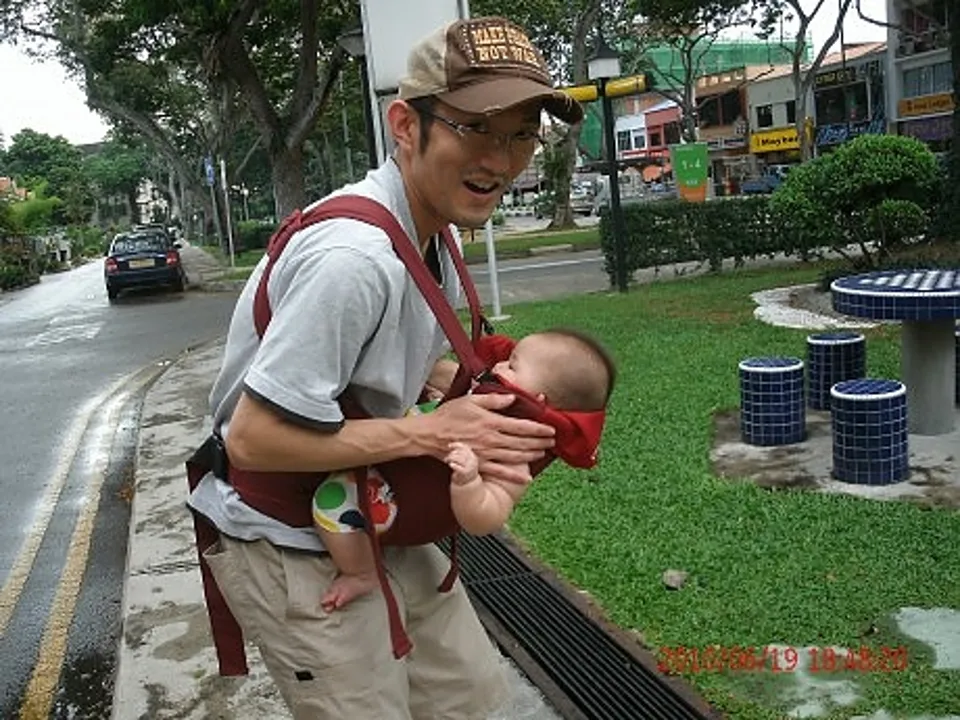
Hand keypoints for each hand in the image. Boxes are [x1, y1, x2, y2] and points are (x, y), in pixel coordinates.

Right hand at [423, 393, 553, 483]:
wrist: (429, 435)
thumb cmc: (449, 415)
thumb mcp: (471, 400)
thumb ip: (493, 400)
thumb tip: (512, 398)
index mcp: (491, 422)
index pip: (521, 426)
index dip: (538, 428)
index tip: (551, 429)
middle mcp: (491, 439)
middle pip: (521, 442)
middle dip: (539, 442)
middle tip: (552, 441)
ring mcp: (486, 453)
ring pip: (514, 456)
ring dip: (531, 455)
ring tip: (542, 453)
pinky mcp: (478, 464)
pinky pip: (499, 471)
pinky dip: (514, 475)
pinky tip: (526, 477)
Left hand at [446, 441, 479, 484]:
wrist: (468, 484)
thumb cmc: (464, 470)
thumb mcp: (465, 461)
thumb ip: (460, 454)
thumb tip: (450, 445)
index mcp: (473, 456)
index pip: (465, 447)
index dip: (456, 445)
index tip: (449, 446)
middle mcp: (473, 460)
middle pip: (460, 452)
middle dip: (451, 454)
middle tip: (446, 458)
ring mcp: (470, 467)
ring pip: (459, 458)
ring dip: (450, 458)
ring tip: (446, 461)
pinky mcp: (465, 473)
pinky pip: (459, 467)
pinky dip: (454, 465)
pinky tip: (450, 465)